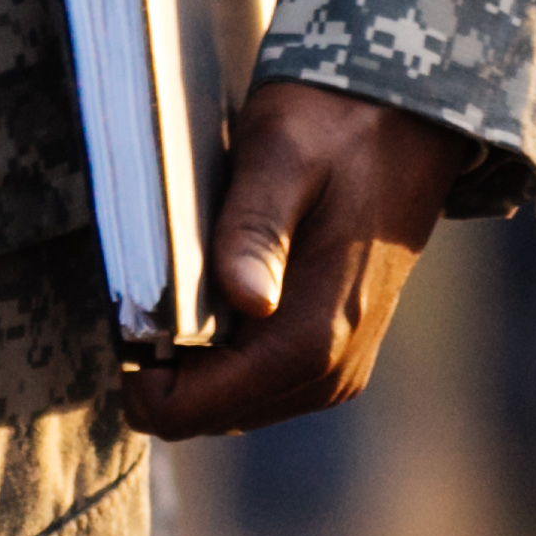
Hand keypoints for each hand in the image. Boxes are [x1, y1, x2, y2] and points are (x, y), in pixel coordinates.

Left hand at [123, 77, 460, 440]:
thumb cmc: (338, 128)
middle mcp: (326, 375)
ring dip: (192, 353)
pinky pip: (253, 379)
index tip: (125, 305)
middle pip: (199, 413)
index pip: (184, 412)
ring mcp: (333, 371)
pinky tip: (219, 281)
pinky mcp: (332, 356)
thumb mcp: (281, 157)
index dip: (137, 370)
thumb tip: (242, 299)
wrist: (409, 123)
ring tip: (188, 274)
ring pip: (224, 401)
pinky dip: (222, 345)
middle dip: (163, 361)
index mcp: (310, 339)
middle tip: (154, 280)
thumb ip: (254, 231)